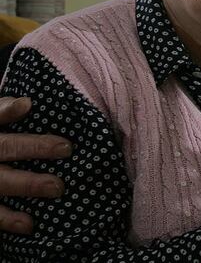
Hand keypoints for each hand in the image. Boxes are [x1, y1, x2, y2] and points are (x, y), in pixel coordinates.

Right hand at [0, 97, 71, 233]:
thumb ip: (4, 112)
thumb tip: (28, 103)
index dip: (8, 109)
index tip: (28, 104)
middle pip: (5, 147)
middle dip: (34, 148)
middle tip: (66, 148)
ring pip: (1, 181)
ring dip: (28, 185)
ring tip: (57, 187)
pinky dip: (8, 220)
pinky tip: (29, 224)